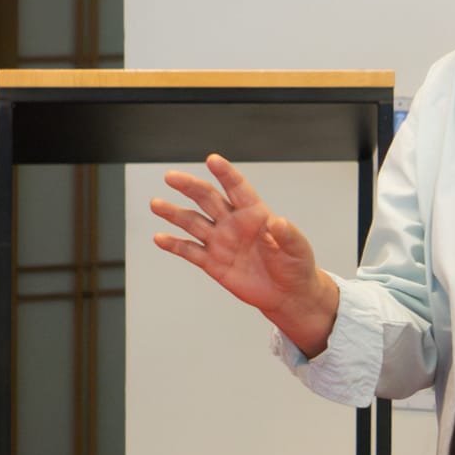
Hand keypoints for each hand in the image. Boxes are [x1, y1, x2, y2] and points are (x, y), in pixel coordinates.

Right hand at [150, 155, 338, 353]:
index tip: (212, 160)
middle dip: (189, 187)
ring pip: (193, 222)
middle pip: (207, 199)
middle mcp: (233, 223)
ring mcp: (221, 241)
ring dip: (174, 213)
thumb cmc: (296, 266)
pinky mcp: (213, 263)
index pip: (237, 188)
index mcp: (255, 213)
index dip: (225, 174)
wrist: (287, 294)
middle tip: (171, 177)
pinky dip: (174, 245)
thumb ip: (287, 235)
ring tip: (156, 204)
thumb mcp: (298, 249)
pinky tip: (159, 238)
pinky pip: (190, 251)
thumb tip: (279, 222)